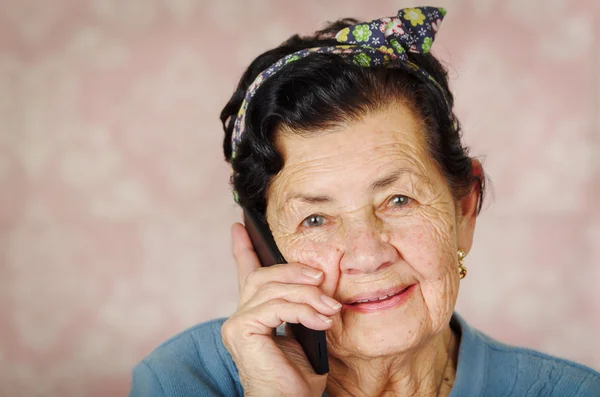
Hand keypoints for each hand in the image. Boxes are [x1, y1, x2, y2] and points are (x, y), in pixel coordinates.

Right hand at [221, 223, 340, 396]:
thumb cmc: (299, 377)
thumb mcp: (308, 331)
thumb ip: (305, 304)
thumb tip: (321, 277)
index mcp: (255, 315)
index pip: (246, 274)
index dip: (243, 248)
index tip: (239, 226)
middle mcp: (240, 316)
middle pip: (263, 275)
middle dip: (294, 271)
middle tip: (322, 279)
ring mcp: (237, 323)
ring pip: (273, 288)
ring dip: (308, 295)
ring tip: (331, 309)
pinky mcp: (240, 330)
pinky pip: (276, 306)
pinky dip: (303, 310)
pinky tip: (322, 321)